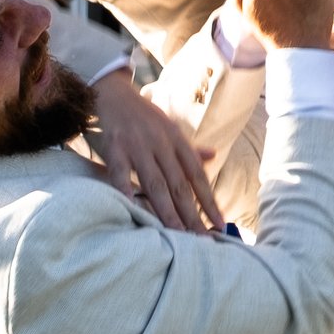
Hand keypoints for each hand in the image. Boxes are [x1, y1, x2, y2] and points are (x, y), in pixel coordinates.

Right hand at [89, 68, 224, 232]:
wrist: (113, 92)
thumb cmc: (143, 116)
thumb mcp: (170, 128)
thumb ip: (189, 147)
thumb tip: (213, 155)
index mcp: (176, 140)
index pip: (197, 176)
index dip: (209, 201)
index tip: (220, 224)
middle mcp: (161, 144)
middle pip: (179, 186)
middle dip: (193, 215)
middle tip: (203, 240)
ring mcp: (138, 146)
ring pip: (155, 184)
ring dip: (168, 212)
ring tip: (178, 235)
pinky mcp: (115, 148)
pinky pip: (121, 175)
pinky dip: (127, 193)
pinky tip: (135, 211)